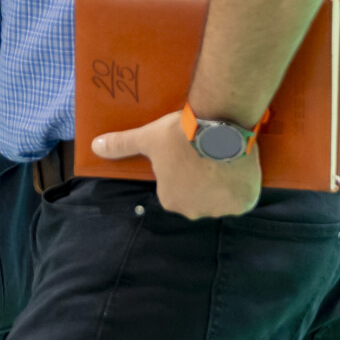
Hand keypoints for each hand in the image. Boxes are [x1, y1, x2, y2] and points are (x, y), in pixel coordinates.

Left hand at [92, 111, 261, 219]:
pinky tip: (237, 169)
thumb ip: (121, 145)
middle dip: (201, 180)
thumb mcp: (146, 138)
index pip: (175, 188)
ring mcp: (221, 209)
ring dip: (221, 184)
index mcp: (170, 200)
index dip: (182, 170)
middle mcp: (194, 211)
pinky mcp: (244, 203)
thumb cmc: (179, 135)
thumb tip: (94, 146)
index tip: (187, 153)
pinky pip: (242, 198)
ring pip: (221, 198)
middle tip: (205, 154)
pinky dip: (241, 187)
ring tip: (222, 158)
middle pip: (198, 195)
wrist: (219, 128)